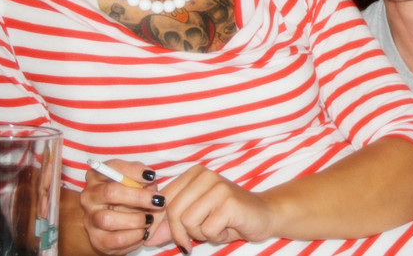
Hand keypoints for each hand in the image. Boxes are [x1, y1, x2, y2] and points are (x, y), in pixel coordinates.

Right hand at [79, 160, 168, 255]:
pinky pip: (116, 239)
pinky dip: (134, 236)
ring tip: (150, 218)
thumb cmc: (127, 195)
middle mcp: (89, 196)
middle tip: (158, 200)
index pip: (112, 168)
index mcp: (97, 176)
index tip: (151, 176)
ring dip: (136, 219)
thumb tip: (150, 179)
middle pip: (110, 193)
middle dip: (138, 197)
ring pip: (109, 219)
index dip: (133, 171)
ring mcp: (90, 219)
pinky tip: (144, 231)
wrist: (111, 224)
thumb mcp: (133, 180)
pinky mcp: (97, 239)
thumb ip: (140, 177)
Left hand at [162, 164, 276, 246]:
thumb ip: (172, 225)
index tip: (173, 237)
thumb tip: (148, 237)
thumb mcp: (196, 218)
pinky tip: (228, 228)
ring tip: (216, 227)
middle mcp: (205, 175)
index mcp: (194, 173)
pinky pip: (208, 229)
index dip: (163, 223)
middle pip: (173, 211)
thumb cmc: (228, 217)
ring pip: (188, 221)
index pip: (164, 200)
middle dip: (181, 233)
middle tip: (195, 239)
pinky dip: (216, 236)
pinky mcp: (229, 202)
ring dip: (201, 233)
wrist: (264, 214)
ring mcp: (218, 186)